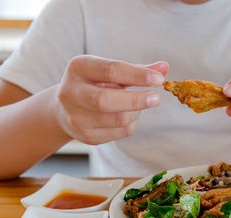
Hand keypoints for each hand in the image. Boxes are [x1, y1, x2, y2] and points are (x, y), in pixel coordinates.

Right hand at [53, 55, 167, 144]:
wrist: (66, 108)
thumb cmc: (96, 83)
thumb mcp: (112, 71)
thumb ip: (138, 69)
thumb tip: (164, 67)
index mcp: (78, 68)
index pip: (110, 70)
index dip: (137, 75)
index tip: (159, 79)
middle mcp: (71, 93)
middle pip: (105, 100)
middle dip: (136, 100)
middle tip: (157, 98)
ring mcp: (76, 117)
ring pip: (117, 119)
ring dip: (136, 112)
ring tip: (141, 103)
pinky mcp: (86, 136)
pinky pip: (120, 132)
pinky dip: (132, 123)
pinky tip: (130, 115)